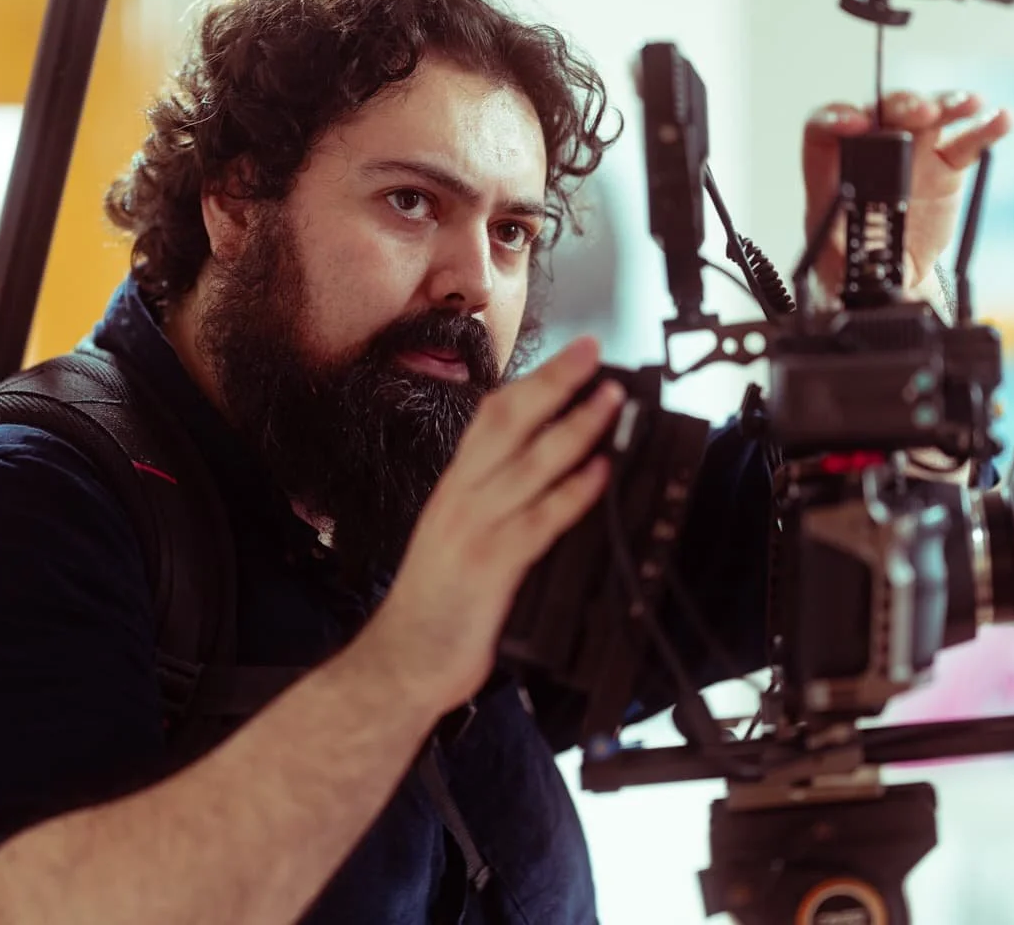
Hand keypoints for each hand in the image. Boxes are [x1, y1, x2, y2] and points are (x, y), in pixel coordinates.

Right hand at [359, 337, 623, 712]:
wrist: (402, 660)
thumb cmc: (435, 604)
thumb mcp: (457, 539)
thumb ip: (493, 505)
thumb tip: (546, 474)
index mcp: (454, 488)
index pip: (490, 418)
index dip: (533, 382)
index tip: (571, 357)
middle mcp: (461, 499)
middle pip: (509, 424)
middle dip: (553, 383)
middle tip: (592, 352)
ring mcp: (474, 530)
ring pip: (529, 464)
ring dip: (575, 427)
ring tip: (611, 401)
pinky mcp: (491, 567)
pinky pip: (539, 520)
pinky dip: (572, 493)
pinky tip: (600, 474)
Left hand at [802, 90, 1012, 297]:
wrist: (894, 273)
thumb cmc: (850, 263)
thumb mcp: (834, 265)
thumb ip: (838, 256)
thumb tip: (852, 253)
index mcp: (832, 170)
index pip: (823, 129)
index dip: (836, 119)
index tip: (856, 125)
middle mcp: (870, 152)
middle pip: (881, 110)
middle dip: (902, 105)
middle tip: (922, 114)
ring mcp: (911, 152)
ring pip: (926, 114)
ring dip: (945, 103)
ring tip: (968, 104)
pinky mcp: (945, 164)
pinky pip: (965, 141)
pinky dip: (985, 128)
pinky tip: (1001, 120)